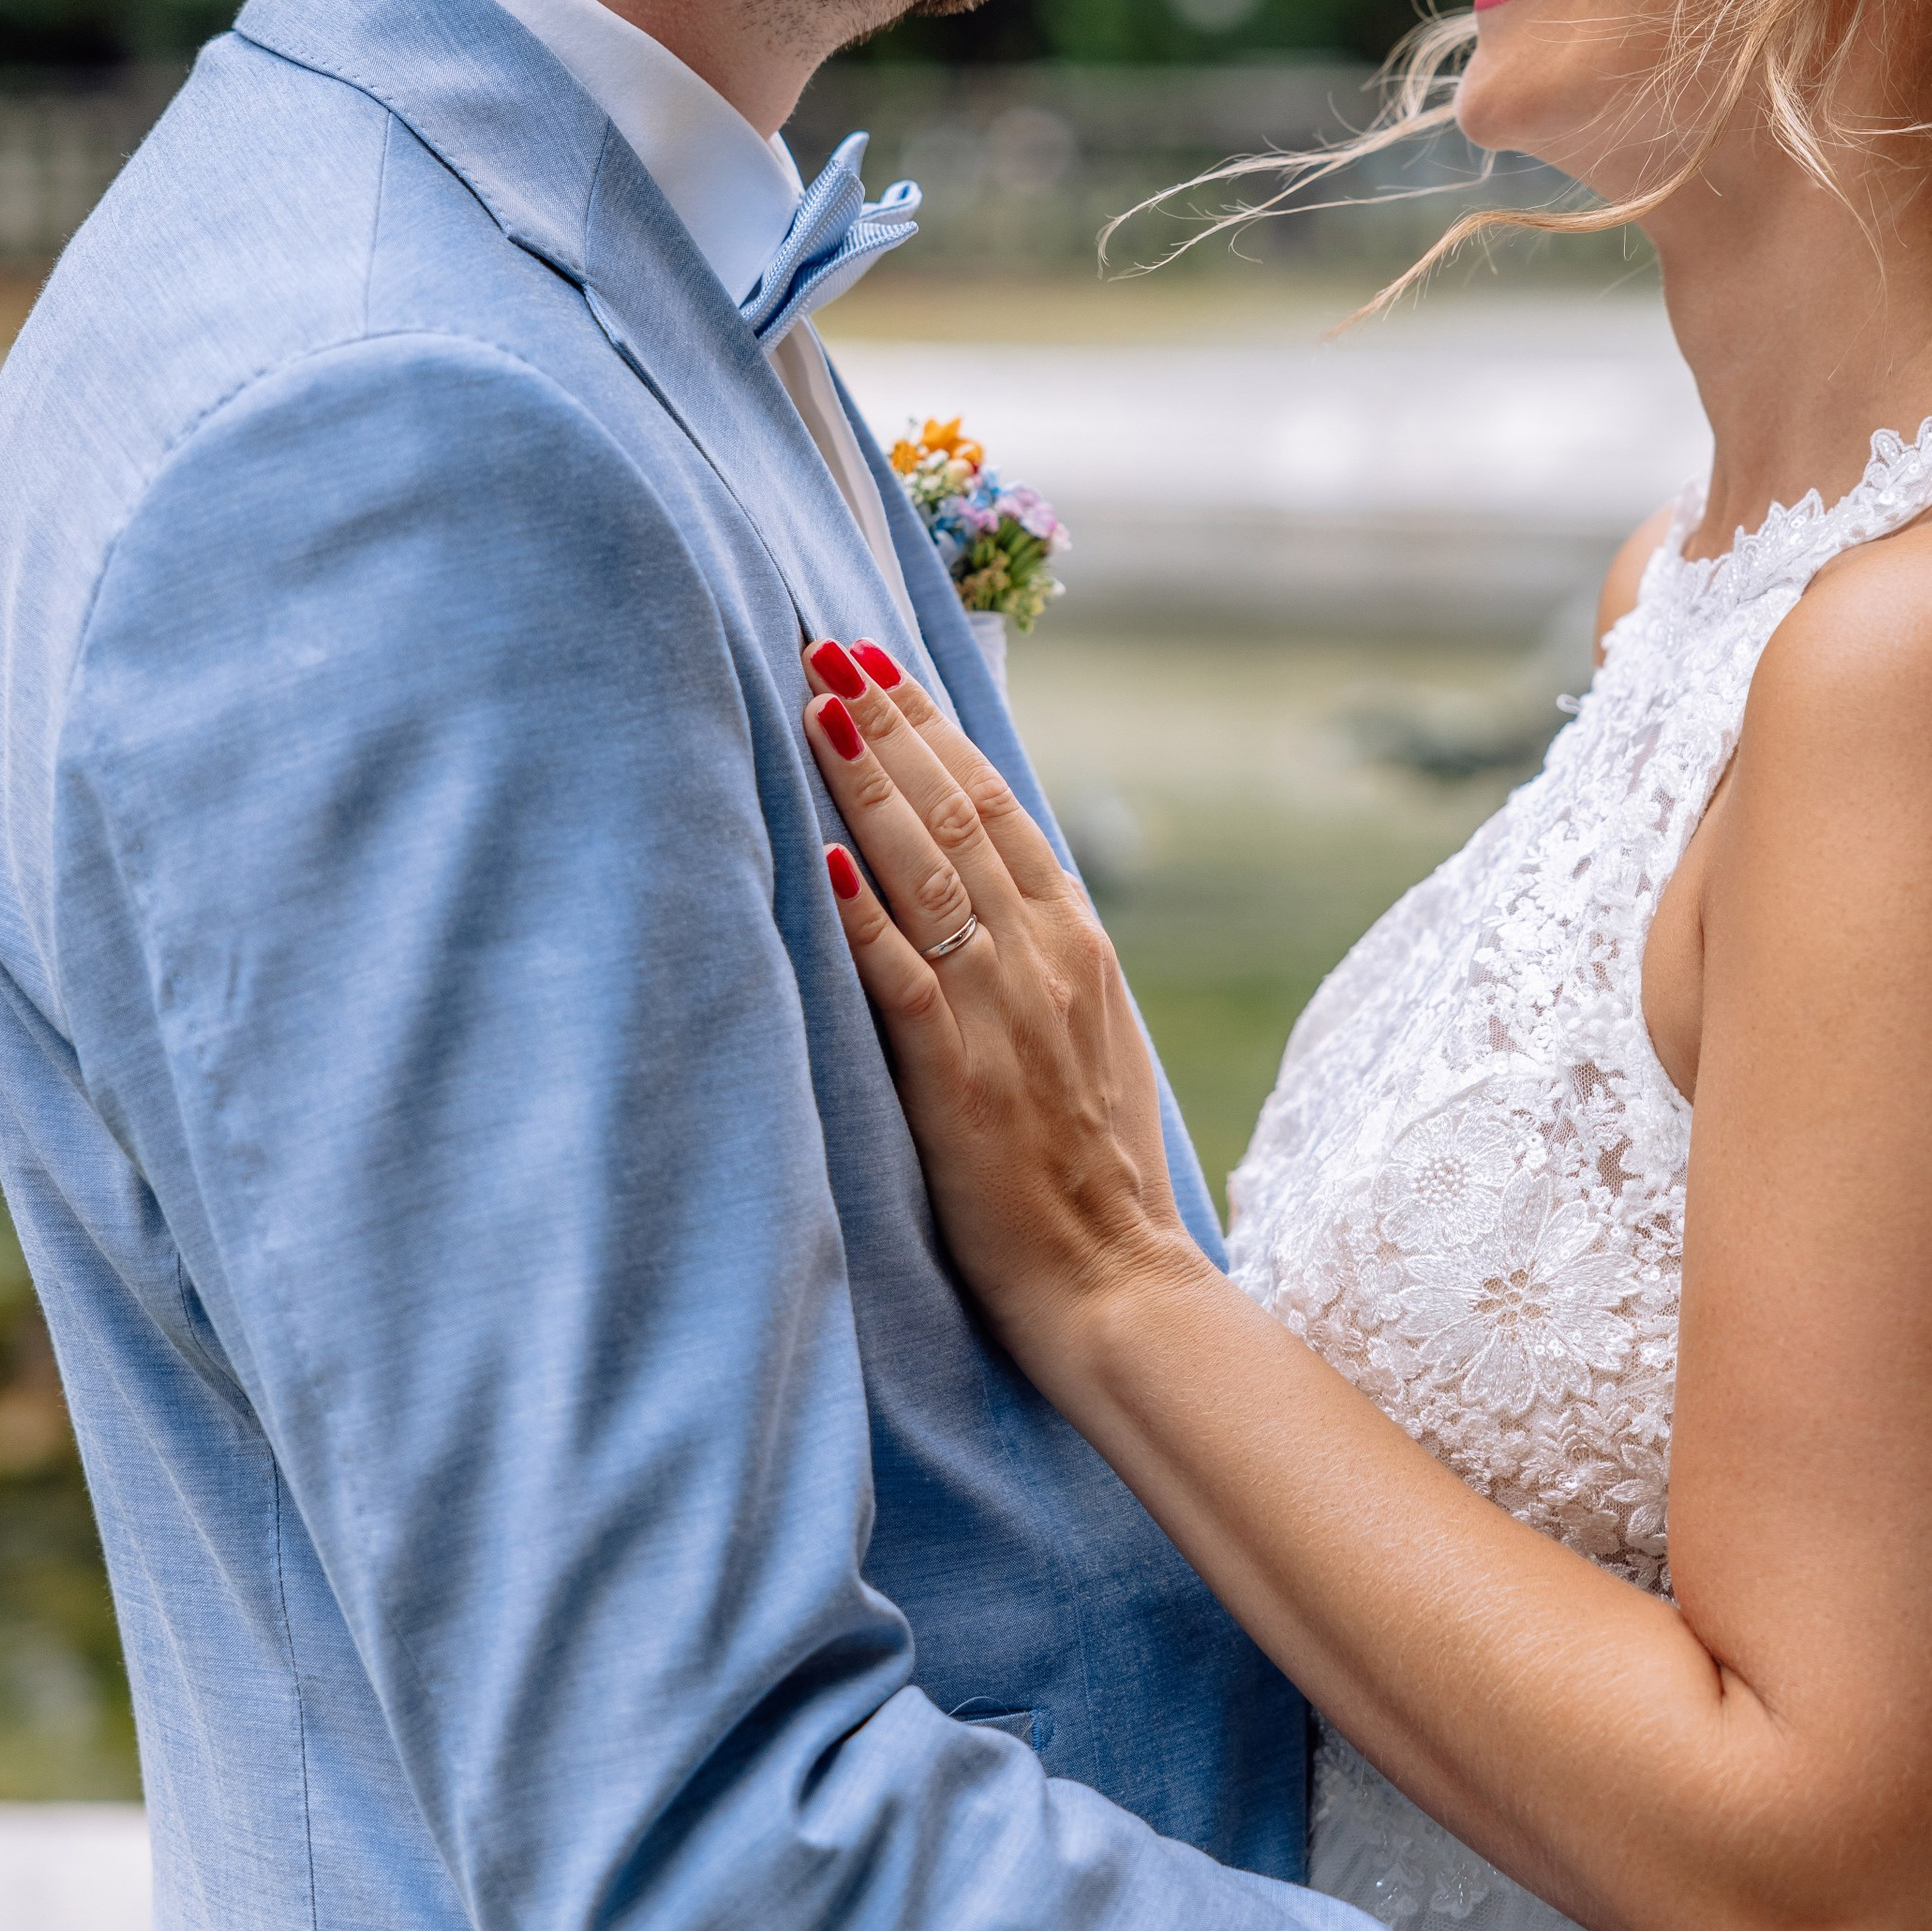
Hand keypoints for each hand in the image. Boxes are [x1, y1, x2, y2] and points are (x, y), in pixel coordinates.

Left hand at [801, 641, 1204, 1364]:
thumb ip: (1042, 961)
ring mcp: (1005, 1016)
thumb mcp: (1088, 1039)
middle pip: (957, 814)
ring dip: (868, 785)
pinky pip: (906, 982)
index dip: (932, 729)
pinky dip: (866, 918)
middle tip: (824, 647)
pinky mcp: (962, 1082)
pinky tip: (826, 863)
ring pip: (929, 873)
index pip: (997, 804)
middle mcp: (1045, 960)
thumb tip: (990, 896)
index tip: (876, 664)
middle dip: (887, 725)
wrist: (1116, 1283)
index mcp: (1077, 945)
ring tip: (815, 710)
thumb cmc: (1092, 1173)